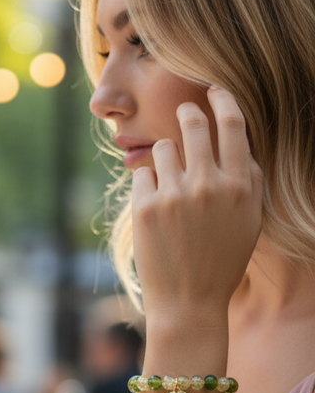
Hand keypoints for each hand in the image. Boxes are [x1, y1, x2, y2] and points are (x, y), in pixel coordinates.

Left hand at [131, 87, 263, 328]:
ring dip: (165, 158)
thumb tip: (240, 139)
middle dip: (186, 112)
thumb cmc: (221, 261)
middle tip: (183, 113)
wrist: (188, 303)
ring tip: (171, 187)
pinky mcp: (145, 208)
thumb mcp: (250, 221)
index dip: (222, 99)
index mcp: (241, 187)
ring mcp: (175, 195)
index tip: (214, 90)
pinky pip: (143, 174)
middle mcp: (209, 185)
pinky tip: (156, 212)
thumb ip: (250, 178)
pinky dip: (148, 187)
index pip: (233, 123)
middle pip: (193, 122)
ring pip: (162, 146)